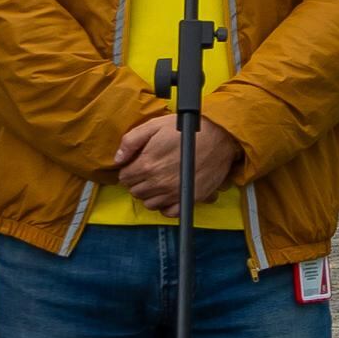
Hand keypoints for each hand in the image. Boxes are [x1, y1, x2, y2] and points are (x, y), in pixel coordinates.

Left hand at [113, 108, 242, 214]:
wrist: (220, 137)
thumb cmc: (189, 129)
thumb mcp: (155, 125)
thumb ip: (131, 141)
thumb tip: (118, 158)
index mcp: (147, 164)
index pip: (124, 177)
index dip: (128, 170)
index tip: (137, 165)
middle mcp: (159, 182)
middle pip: (135, 191)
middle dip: (138, 182)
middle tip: (148, 171)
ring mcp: (174, 193)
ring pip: (149, 204)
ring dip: (150, 194)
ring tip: (158, 182)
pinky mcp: (189, 198)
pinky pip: (169, 212)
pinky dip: (166, 206)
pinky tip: (168, 194)